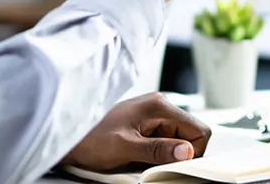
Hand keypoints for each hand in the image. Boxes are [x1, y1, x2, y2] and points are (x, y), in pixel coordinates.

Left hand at [60, 92, 211, 172]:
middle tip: (156, 163)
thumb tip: (187, 151)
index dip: (192, 151)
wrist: (70, 138)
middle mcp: (160, 106)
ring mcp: (154, 115)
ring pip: (180, 140)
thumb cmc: (91, 140)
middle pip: (192, 135)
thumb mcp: (125, 148)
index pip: (199, 130)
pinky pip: (167, 141)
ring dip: (168, 154)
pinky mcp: (148, 124)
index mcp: (159, 106)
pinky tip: (142, 155)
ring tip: (143, 158)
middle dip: (180, 153)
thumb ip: (158, 149)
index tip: (174, 163)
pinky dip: (160, 152)